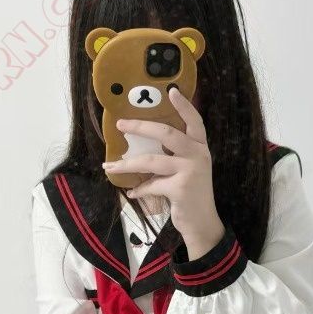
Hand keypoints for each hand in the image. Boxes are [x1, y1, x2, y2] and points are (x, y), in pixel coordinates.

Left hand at [101, 87, 224, 257]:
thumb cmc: (191, 193)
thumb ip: (174, 155)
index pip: (195, 121)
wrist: (202, 223)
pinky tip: (131, 192)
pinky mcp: (181, 188)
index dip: (184, 106)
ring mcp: (191, 171)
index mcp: (200, 147)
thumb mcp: (188, 169)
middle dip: (140, 127)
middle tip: (121, 124)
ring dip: (127, 164)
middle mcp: (198, 155)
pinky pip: (151, 184)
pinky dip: (138, 189)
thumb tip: (142, 145)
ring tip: (110, 166)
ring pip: (152, 161)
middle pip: (167, 133)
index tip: (171, 91)